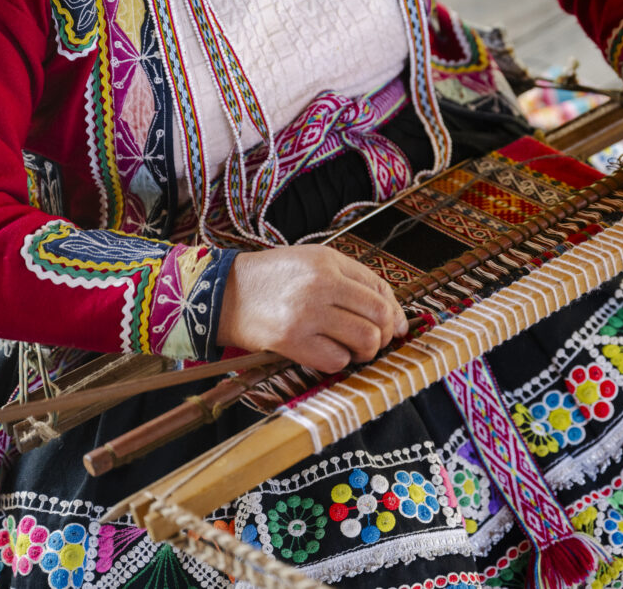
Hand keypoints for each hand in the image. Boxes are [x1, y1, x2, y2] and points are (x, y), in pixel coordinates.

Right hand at [216, 245, 407, 371]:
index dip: (394, 312)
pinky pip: (337, 360)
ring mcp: (306, 314)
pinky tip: (327, 351)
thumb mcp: (314, 262)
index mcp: (328, 262)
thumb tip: (397, 320)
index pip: (381, 291)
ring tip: (350, 346)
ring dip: (364, 350)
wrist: (224, 293)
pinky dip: (339, 360)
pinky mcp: (291, 341)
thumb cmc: (275, 278)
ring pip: (365, 341)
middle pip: (380, 317)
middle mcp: (320, 285)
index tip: (393, 325)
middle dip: (384, 334)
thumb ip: (356, 282)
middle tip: (372, 339)